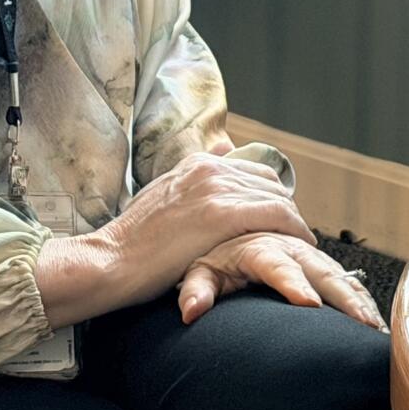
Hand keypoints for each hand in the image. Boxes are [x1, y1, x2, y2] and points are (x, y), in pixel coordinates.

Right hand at [36, 145, 311, 328]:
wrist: (109, 260)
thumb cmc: (132, 242)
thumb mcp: (161, 197)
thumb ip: (192, 178)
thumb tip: (222, 148)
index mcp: (196, 164)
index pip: (253, 172)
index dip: (270, 198)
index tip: (276, 222)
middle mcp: (209, 169)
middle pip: (270, 184)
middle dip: (284, 210)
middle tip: (291, 236)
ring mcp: (215, 189)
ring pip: (277, 199)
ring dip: (292, 223)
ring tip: (298, 246)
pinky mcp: (221, 214)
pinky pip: (276, 216)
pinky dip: (293, 230)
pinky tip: (300, 246)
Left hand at [176, 232, 385, 329]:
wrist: (236, 228)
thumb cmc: (215, 253)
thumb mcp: (200, 270)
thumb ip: (196, 289)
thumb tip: (190, 311)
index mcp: (261, 247)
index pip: (279, 267)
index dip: (294, 285)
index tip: (310, 305)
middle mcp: (291, 249)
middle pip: (321, 272)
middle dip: (344, 298)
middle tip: (361, 323)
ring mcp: (310, 256)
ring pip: (340, 276)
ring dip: (359, 300)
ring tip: (374, 328)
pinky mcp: (321, 264)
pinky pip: (347, 280)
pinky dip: (363, 299)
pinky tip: (376, 323)